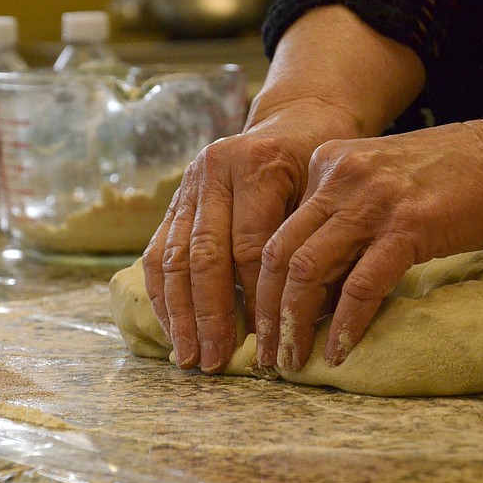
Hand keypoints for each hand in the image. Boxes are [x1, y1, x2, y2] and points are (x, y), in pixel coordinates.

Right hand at [142, 99, 362, 372]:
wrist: (294, 121)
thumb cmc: (321, 164)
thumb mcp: (325, 191)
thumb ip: (307, 241)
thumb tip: (301, 316)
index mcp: (258, 164)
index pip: (250, 247)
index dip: (255, 299)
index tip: (264, 342)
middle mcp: (214, 170)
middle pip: (205, 256)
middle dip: (208, 316)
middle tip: (214, 361)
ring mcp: (188, 184)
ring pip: (173, 257)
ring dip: (178, 313)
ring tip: (187, 356)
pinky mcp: (174, 199)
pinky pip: (157, 251)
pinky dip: (161, 293)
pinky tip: (169, 327)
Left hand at [255, 116, 482, 369]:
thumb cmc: (456, 177)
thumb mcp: (382, 183)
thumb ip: (343, 219)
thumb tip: (315, 286)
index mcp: (328, 164)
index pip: (279, 230)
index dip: (263, 283)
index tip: (263, 321)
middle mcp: (340, 177)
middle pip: (280, 253)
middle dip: (265, 311)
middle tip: (265, 352)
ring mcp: (372, 200)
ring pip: (308, 271)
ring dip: (294, 324)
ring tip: (292, 361)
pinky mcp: (408, 226)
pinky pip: (361, 286)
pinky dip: (345, 324)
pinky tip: (339, 352)